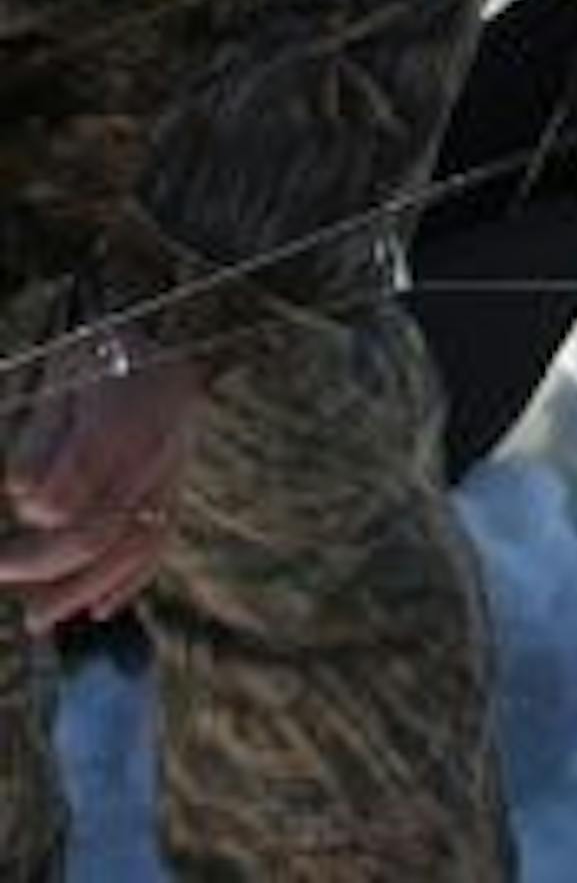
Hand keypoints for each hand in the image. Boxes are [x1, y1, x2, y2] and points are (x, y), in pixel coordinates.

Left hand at [0, 332, 203, 632]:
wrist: (183, 335)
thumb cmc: (106, 352)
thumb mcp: (67, 372)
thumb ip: (44, 434)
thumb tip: (20, 492)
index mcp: (127, 411)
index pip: (74, 483)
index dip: (35, 506)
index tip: (10, 504)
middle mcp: (157, 449)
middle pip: (99, 528)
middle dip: (42, 562)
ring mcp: (175, 474)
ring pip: (130, 549)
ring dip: (78, 588)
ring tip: (36, 617)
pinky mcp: (181, 488)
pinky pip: (160, 545)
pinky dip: (129, 582)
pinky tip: (97, 608)